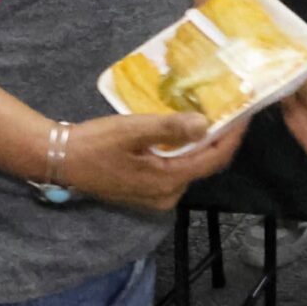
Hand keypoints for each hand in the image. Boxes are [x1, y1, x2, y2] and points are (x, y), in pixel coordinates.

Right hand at [60, 112, 247, 212]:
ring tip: (210, 114)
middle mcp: (167, 194)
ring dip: (201, 143)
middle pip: (204, 164)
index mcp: (167, 181)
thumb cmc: (95, 143)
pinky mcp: (146, 191)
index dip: (232, 136)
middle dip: (219, 138)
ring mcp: (156, 196)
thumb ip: (169, 128)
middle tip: (229, 109)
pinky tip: (183, 131)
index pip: (213, 159)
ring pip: (190, 167)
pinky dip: (184, 151)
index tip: (245, 113)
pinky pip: (175, 170)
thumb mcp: (132, 130)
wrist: (61, 160)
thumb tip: (204, 124)